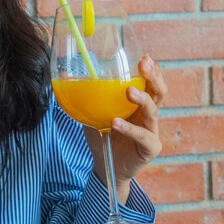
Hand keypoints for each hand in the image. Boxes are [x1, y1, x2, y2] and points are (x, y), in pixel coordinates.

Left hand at [85, 55, 166, 201]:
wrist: (105, 166)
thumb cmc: (102, 136)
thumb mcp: (91, 113)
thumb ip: (84, 96)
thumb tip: (64, 75)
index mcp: (138, 104)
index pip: (150, 83)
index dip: (151, 70)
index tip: (144, 57)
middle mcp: (148, 115)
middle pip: (158, 92)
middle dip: (153, 77)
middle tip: (144, 66)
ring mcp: (151, 131)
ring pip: (152, 111)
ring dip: (141, 99)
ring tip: (129, 91)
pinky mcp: (150, 148)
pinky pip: (142, 136)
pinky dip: (129, 128)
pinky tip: (115, 122)